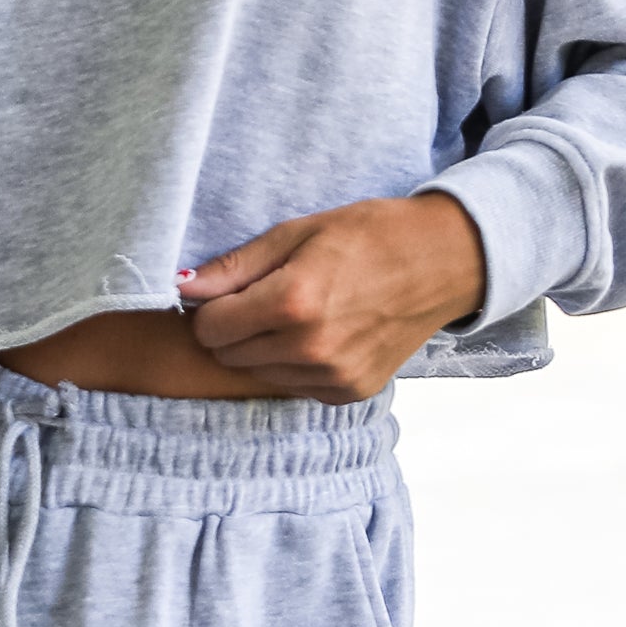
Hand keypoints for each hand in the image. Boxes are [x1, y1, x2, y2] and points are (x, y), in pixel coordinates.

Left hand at [175, 189, 487, 399]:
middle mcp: (311, 349)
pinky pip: (293, 386)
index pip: (208, 327)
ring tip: (297, 313)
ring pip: (256, 374)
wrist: (443, 262)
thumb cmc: (370, 235)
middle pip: (227, 354)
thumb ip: (236, 267)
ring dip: (262, 347)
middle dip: (233, 327)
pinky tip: (320, 333)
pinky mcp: (349, 393)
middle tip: (264, 297)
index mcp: (294, 303)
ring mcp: (332, 378)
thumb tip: (182, 287)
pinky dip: (294, 363)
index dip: (209, 307)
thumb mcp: (298, 233)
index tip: (229, 290)